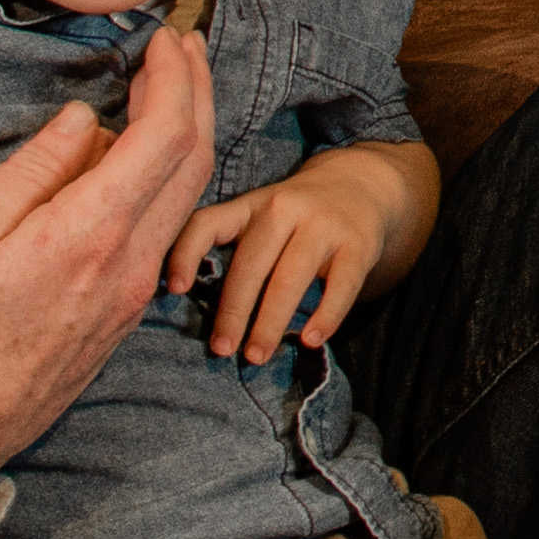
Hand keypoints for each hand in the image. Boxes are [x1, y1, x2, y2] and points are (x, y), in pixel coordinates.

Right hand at [0, 28, 217, 495]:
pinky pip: (163, 233)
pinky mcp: (123, 317)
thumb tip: (85, 119)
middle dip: (197, 94)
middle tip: (182, 48)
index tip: (161, 39)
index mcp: (90, 234)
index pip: (166, 135)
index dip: (174, 78)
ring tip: (170, 89)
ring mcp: (133, 296)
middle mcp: (130, 266)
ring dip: (189, 136)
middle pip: (196, 162)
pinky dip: (168, 180)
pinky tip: (143, 159)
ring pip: (185, 200)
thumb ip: (35, 167)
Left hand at [171, 143, 412, 363]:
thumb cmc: (297, 215)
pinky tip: (311, 340)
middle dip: (233, 312)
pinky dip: (325, 316)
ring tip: (256, 355)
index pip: (208, 223)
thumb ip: (233, 245)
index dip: (186, 254)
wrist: (363, 183)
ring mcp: (323, 225)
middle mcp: (284, 208)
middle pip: (251, 265)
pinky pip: (340, 286)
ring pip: (290, 279)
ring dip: (270, 323)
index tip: (175, 290)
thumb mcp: (262, 214)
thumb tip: (195, 306)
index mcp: (252, 204)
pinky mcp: (358, 244)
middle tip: (221, 350)